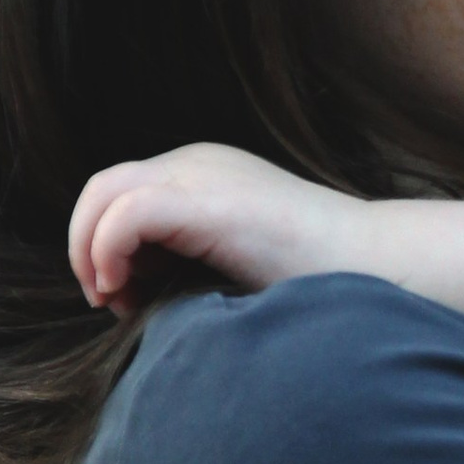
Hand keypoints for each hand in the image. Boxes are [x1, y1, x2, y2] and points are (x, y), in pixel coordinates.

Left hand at [67, 141, 367, 316]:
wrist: (378, 267)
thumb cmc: (318, 280)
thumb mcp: (237, 260)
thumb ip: (190, 260)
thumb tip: (131, 291)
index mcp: (204, 173)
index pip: (120, 194)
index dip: (102, 245)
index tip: (124, 299)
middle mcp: (197, 162)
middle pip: (102, 188)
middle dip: (86, 247)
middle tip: (108, 301)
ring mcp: (203, 175)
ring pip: (104, 193)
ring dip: (90, 250)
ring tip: (114, 299)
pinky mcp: (210, 202)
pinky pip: (128, 214)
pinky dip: (109, 253)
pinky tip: (126, 291)